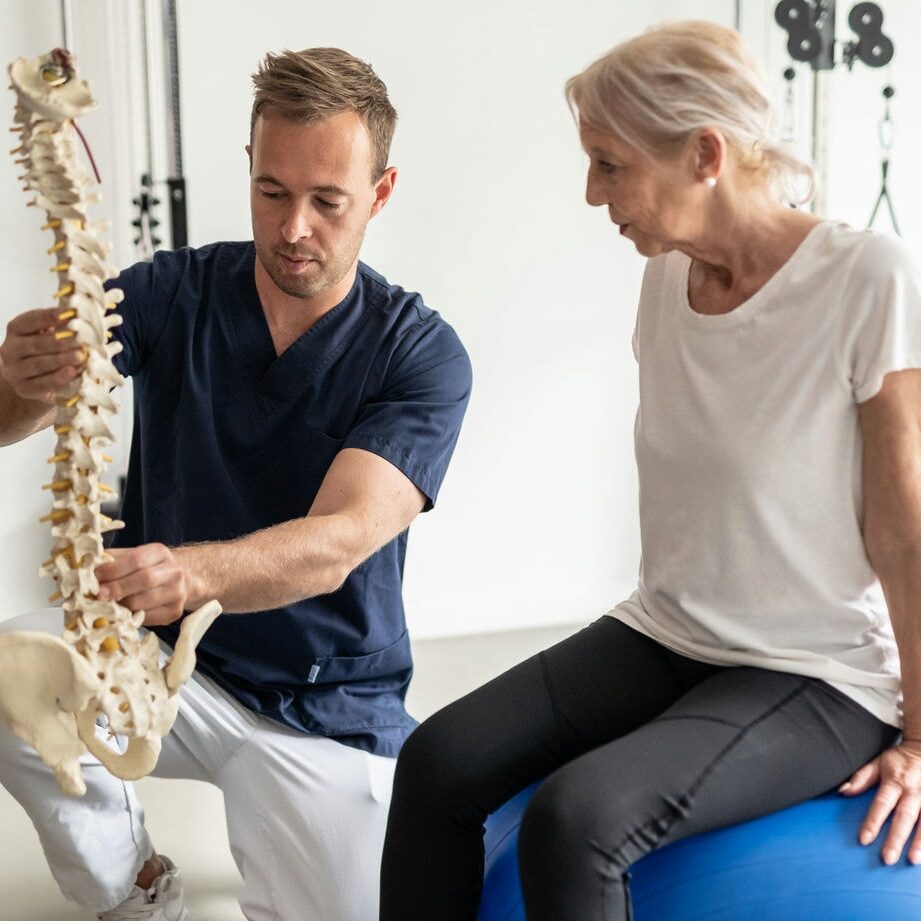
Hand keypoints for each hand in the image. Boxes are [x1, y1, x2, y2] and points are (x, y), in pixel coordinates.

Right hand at [0, 307, 83, 401]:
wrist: (35, 380)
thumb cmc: (47, 352)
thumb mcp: (50, 336)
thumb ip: (60, 328)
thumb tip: (79, 319)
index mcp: (16, 330)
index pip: (30, 320)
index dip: (49, 316)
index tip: (69, 314)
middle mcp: (9, 349)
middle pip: (35, 344)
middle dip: (59, 342)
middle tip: (80, 341)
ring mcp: (14, 370)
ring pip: (38, 364)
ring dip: (61, 360)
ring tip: (79, 356)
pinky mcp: (23, 388)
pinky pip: (41, 384)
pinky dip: (58, 378)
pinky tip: (71, 372)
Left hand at [95, 544, 190, 626]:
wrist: (174, 581)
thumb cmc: (144, 568)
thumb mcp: (130, 557)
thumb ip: (110, 561)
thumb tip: (83, 570)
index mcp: (160, 553)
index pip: (137, 560)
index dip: (113, 570)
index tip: (95, 577)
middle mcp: (174, 571)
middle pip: (145, 580)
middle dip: (117, 589)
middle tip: (98, 595)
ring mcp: (177, 593)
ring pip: (143, 603)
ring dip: (121, 606)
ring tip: (106, 606)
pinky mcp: (175, 612)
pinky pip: (147, 618)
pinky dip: (130, 618)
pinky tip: (121, 614)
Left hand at [839, 739, 920, 863]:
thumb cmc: (899, 760)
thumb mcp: (878, 762)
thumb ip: (862, 778)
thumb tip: (843, 791)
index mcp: (895, 781)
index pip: (882, 803)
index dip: (872, 822)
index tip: (864, 839)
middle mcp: (914, 791)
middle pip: (905, 816)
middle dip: (896, 838)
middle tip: (887, 858)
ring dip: (920, 843)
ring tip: (913, 860)